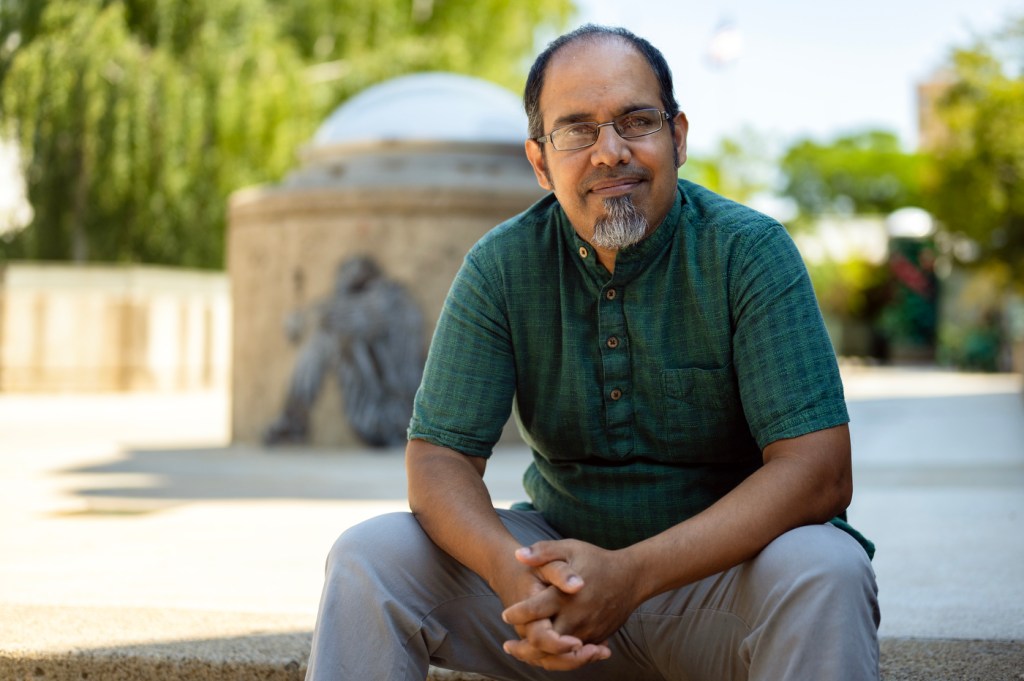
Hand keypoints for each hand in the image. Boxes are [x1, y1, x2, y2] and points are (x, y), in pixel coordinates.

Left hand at [500, 539, 641, 668]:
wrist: (632, 577)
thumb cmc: (597, 561)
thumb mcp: (570, 548)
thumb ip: (543, 551)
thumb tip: (518, 555)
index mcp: (565, 595)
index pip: (534, 611)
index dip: (517, 614)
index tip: (505, 614)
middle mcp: (576, 617)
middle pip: (544, 642)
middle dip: (523, 647)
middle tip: (507, 646)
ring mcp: (588, 630)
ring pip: (559, 655)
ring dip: (538, 657)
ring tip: (521, 653)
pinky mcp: (596, 638)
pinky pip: (575, 655)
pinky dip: (558, 658)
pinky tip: (544, 654)